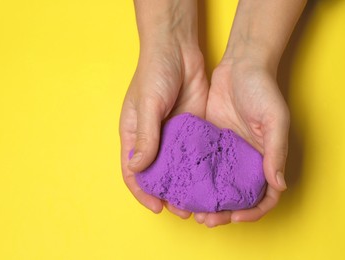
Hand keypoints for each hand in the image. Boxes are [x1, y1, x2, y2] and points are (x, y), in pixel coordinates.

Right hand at [120, 44, 207, 217]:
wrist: (178, 50)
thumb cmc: (154, 73)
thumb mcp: (147, 105)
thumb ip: (146, 137)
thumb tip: (138, 169)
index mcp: (135, 136)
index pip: (134, 172)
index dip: (142, 192)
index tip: (157, 207)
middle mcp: (154, 139)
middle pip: (158, 175)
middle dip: (168, 194)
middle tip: (184, 210)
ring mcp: (174, 135)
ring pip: (178, 168)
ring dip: (186, 185)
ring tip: (200, 201)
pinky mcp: (192, 128)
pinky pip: (194, 153)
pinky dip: (199, 168)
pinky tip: (210, 179)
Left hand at [194, 57, 289, 226]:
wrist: (241, 66)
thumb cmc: (264, 90)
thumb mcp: (275, 120)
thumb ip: (276, 151)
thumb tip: (278, 185)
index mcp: (265, 159)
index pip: (264, 196)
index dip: (252, 212)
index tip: (234, 217)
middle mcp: (246, 160)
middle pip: (237, 197)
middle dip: (223, 212)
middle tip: (205, 219)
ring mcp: (226, 152)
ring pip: (217, 185)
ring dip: (206, 200)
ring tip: (190, 208)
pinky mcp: (209, 141)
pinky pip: (202, 165)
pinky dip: (194, 178)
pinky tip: (181, 184)